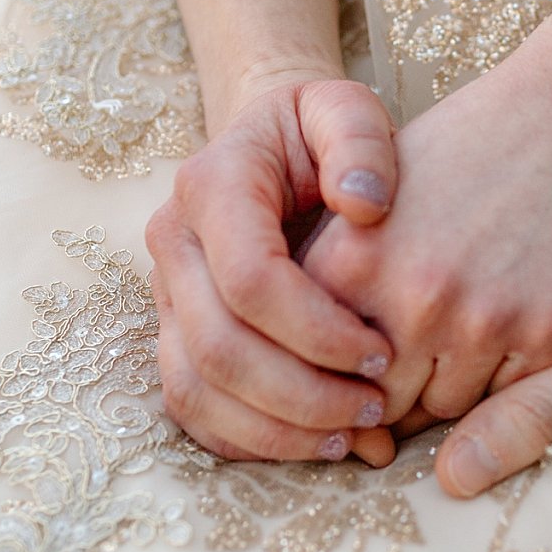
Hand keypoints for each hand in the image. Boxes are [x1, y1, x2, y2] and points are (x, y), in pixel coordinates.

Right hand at [145, 75, 400, 463]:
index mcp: (211, 185)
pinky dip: (249, 440)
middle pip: (218, 347)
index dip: (317, 330)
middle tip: (375, 410)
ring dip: (274, 429)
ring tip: (349, 440)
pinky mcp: (175, 335)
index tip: (384, 353)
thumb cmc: (320, 133)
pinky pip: (192, 408)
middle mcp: (173, 243)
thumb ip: (358, 138)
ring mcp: (167, 295)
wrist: (273, 146)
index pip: (249, 280)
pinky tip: (312, 445)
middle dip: (302, 393)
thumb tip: (363, 203)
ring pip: (195, 389)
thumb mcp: (345, 107)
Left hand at [299, 60, 551, 429]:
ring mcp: (484, 319)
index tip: (357, 366)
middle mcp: (414, 297)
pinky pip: (511, 396)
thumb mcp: (380, 195)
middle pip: (381, 399)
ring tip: (465, 340)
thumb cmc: (470, 146)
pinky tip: (513, 330)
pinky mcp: (548, 331)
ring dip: (450, 387)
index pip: (319, 364)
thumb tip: (300, 347)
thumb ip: (338, 271)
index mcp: (355, 261)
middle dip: (391, 393)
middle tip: (410, 369)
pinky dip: (506, 378)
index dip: (337, 372)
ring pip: (446, 407)